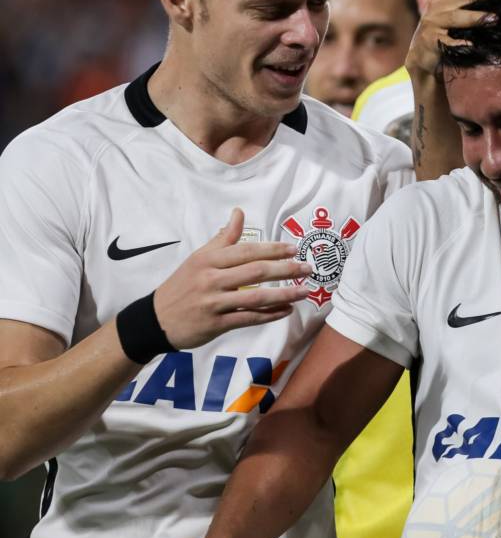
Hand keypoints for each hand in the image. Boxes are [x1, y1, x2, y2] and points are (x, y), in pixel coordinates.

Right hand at [153, 209, 311, 348]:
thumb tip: (239, 213)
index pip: (246, 251)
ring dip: (284, 294)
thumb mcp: (198, 258)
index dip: (272, 250)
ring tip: (304, 291)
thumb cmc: (182, 285)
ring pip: (255, 297)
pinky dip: (269, 315)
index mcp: (208, 260)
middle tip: (308, 268)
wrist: (156, 319)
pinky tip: (287, 311)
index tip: (294, 249)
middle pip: (255, 272)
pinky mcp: (216, 324)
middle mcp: (211, 279)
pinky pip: (248, 318)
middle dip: (285, 269)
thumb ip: (223, 238)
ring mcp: (213, 303)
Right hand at [405, 0, 500, 76]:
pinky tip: (472, 45)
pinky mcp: (430, 41)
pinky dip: (459, 44)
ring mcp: (432, 23)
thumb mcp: (455, 12)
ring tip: (495, 19)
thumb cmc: (443, 34)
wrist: (422, 59)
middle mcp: (437, 4)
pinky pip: (447, 43)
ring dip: (476, 17)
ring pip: (456, 16)